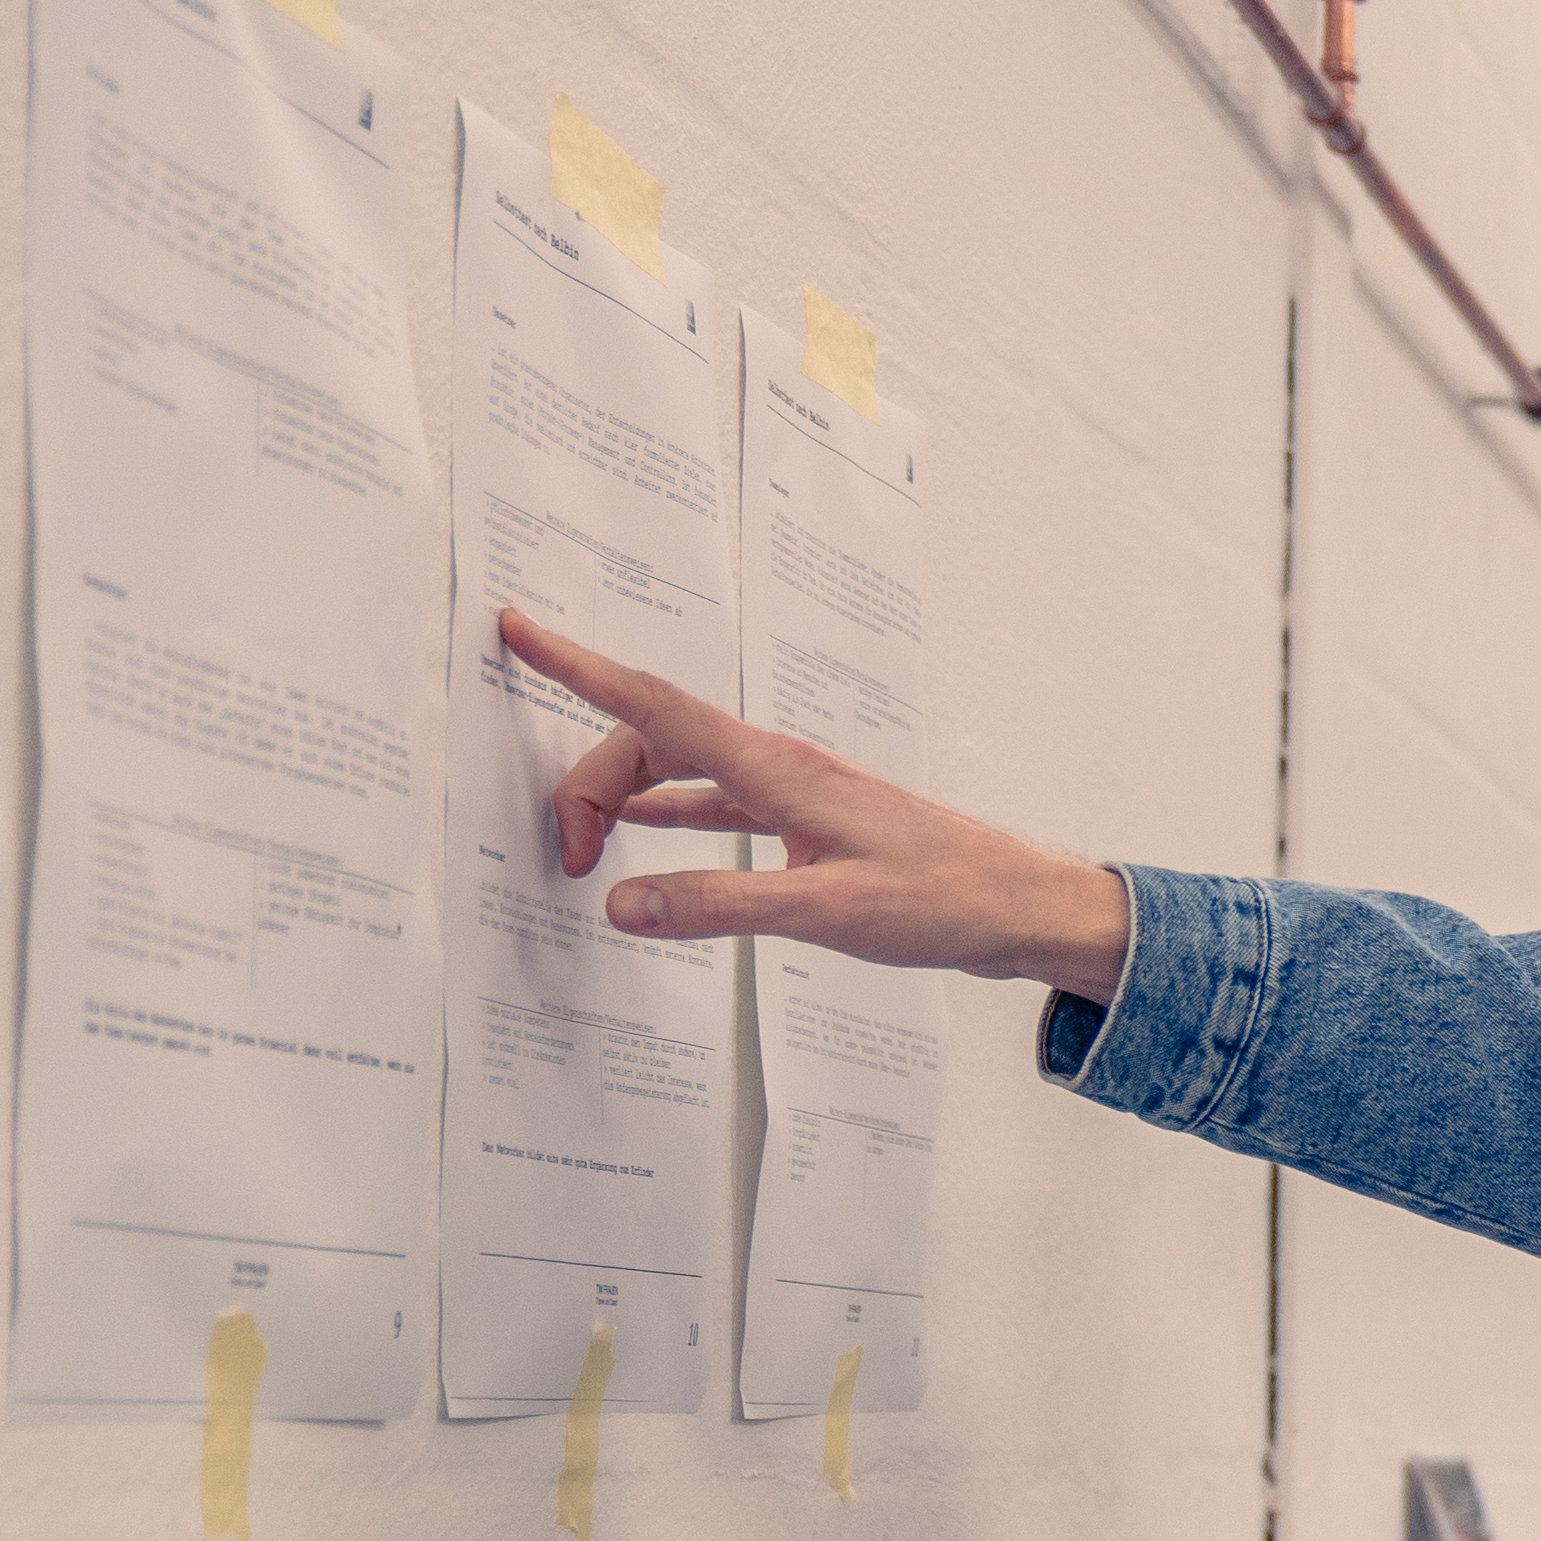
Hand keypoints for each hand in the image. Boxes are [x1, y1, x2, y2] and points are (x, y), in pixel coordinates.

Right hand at [494, 608, 1133, 997]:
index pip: (657, 703)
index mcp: (779, 769)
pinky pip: (713, 805)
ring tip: (579, 848)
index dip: (579, 667)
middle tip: (566, 855)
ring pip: (681, 769)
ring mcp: (794, 792)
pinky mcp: (807, 823)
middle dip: (592, 780)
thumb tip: (621, 902)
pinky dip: (668, 817)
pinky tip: (642, 840)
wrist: (1022, 906)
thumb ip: (722, 905)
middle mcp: (780, 766)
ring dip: (624, 797)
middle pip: (653, 738)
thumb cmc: (945, 901)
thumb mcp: (828, 912)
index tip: (519, 629)